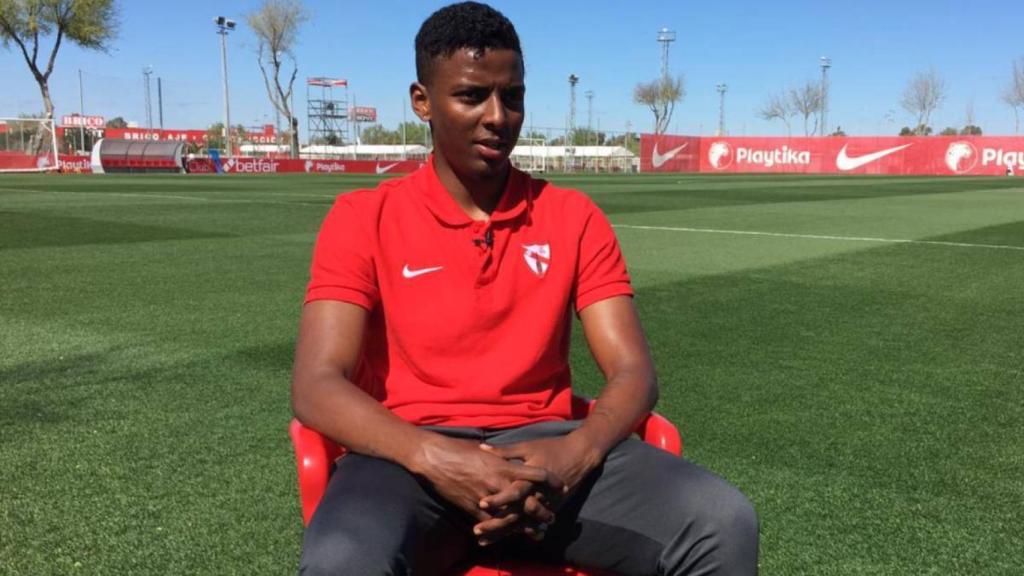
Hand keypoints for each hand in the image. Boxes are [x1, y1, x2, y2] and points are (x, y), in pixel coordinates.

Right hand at [408, 435, 557, 530]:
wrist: (435, 458)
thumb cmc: (459, 450)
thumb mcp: (486, 451)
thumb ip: (502, 458)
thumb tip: (512, 460)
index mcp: (505, 465)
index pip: (537, 475)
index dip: (551, 481)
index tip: (562, 485)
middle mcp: (499, 482)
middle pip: (529, 501)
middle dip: (542, 511)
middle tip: (552, 517)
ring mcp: (487, 498)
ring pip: (513, 517)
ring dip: (526, 526)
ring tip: (537, 532)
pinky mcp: (473, 509)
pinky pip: (492, 525)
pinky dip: (501, 532)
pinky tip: (509, 537)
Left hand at [474, 433, 603, 540]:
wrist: (580, 455)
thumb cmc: (551, 448)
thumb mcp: (527, 447)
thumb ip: (504, 451)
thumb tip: (482, 448)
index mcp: (531, 477)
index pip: (514, 491)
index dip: (498, 498)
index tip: (481, 504)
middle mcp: (538, 493)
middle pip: (516, 513)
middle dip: (496, 524)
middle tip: (476, 531)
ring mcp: (546, 503)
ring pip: (522, 523)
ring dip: (503, 532)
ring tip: (483, 540)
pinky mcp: (550, 508)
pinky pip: (532, 523)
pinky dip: (517, 532)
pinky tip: (502, 539)